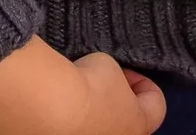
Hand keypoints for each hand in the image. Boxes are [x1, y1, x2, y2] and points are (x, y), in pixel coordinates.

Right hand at [0, 40, 162, 134]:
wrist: (40, 107)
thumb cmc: (85, 88)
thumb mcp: (106, 67)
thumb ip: (110, 75)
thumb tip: (95, 78)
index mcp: (135, 130)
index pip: (156, 109)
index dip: (144, 85)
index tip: (126, 71)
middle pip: (119, 124)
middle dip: (109, 103)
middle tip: (94, 81)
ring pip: (85, 130)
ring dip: (80, 114)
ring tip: (63, 90)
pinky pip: (52, 129)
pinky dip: (50, 118)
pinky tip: (41, 100)